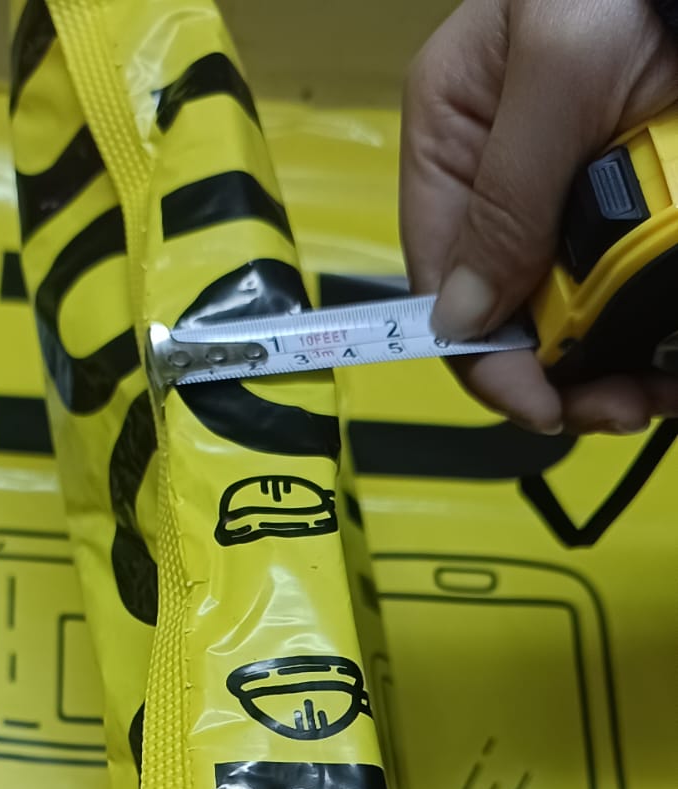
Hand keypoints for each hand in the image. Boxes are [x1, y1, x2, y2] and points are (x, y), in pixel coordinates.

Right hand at [400, 0, 677, 434]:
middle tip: (626, 406)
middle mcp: (502, 183)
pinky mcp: (630, 200)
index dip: (488, 360)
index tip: (544, 407)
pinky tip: (673, 357)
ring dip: (614, 364)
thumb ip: (507, 196)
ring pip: (576, 313)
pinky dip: (653, 330)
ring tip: (660, 389)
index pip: (443, 284)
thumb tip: (463, 319)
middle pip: (513, 314)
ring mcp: (567, 197)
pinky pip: (631, 285)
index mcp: (452, 142)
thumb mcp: (558, 72)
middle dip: (565, 374)